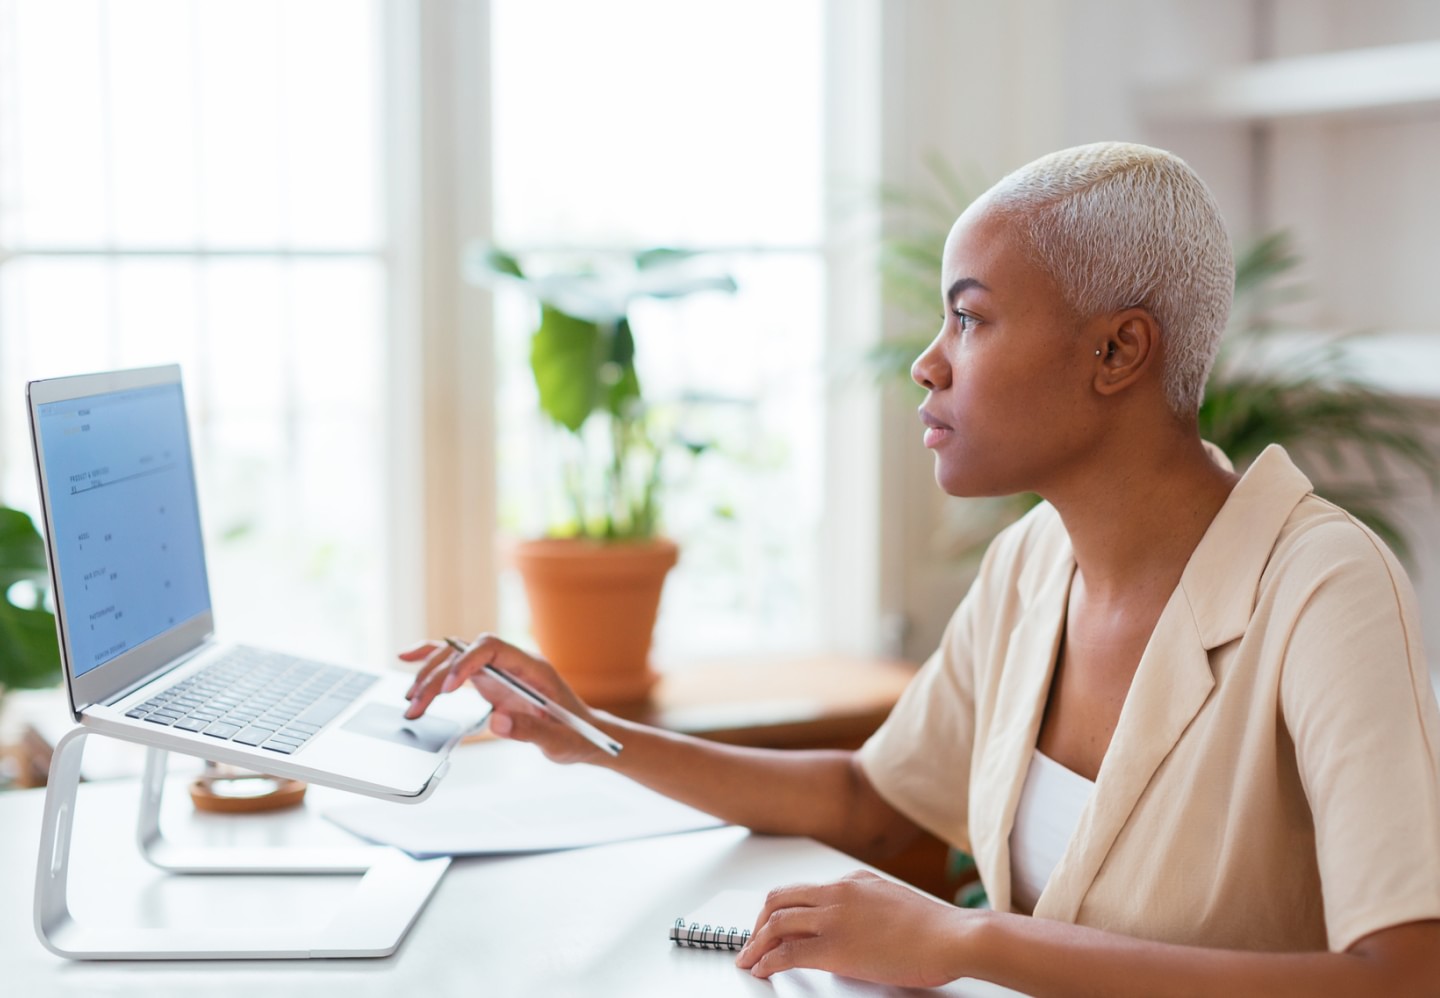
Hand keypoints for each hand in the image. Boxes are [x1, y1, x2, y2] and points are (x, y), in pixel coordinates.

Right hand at [399, 634, 610, 764]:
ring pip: (455, 658)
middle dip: (436, 676)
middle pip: (465, 653)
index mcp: (532, 668)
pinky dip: (432, 659)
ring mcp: (500, 669)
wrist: (582, 735)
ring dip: (428, 676)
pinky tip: (407, 657)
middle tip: (415, 706)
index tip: (448, 689)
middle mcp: (512, 662)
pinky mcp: (490, 680)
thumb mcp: (559, 741)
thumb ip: (531, 731)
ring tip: (410, 704)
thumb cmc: (576, 736)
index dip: (465, 662)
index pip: (492, 648)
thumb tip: (497, 721)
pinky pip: (457, 663)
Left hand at [735, 871, 971, 986]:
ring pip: (777, 922)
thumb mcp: (893, 903)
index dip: (782, 909)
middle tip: (752, 940)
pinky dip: (767, 961)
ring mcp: (835, 918)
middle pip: (780, 899)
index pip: (804, 890)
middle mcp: (838, 892)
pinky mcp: (835, 947)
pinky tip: (762, 970)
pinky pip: (787, 953)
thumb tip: (852, 929)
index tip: (773, 923)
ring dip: (756, 942)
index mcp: (854, 881)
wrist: (953, 936)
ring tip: (748, 958)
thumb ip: (867, 908)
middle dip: (760, 920)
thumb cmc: (935, 928)